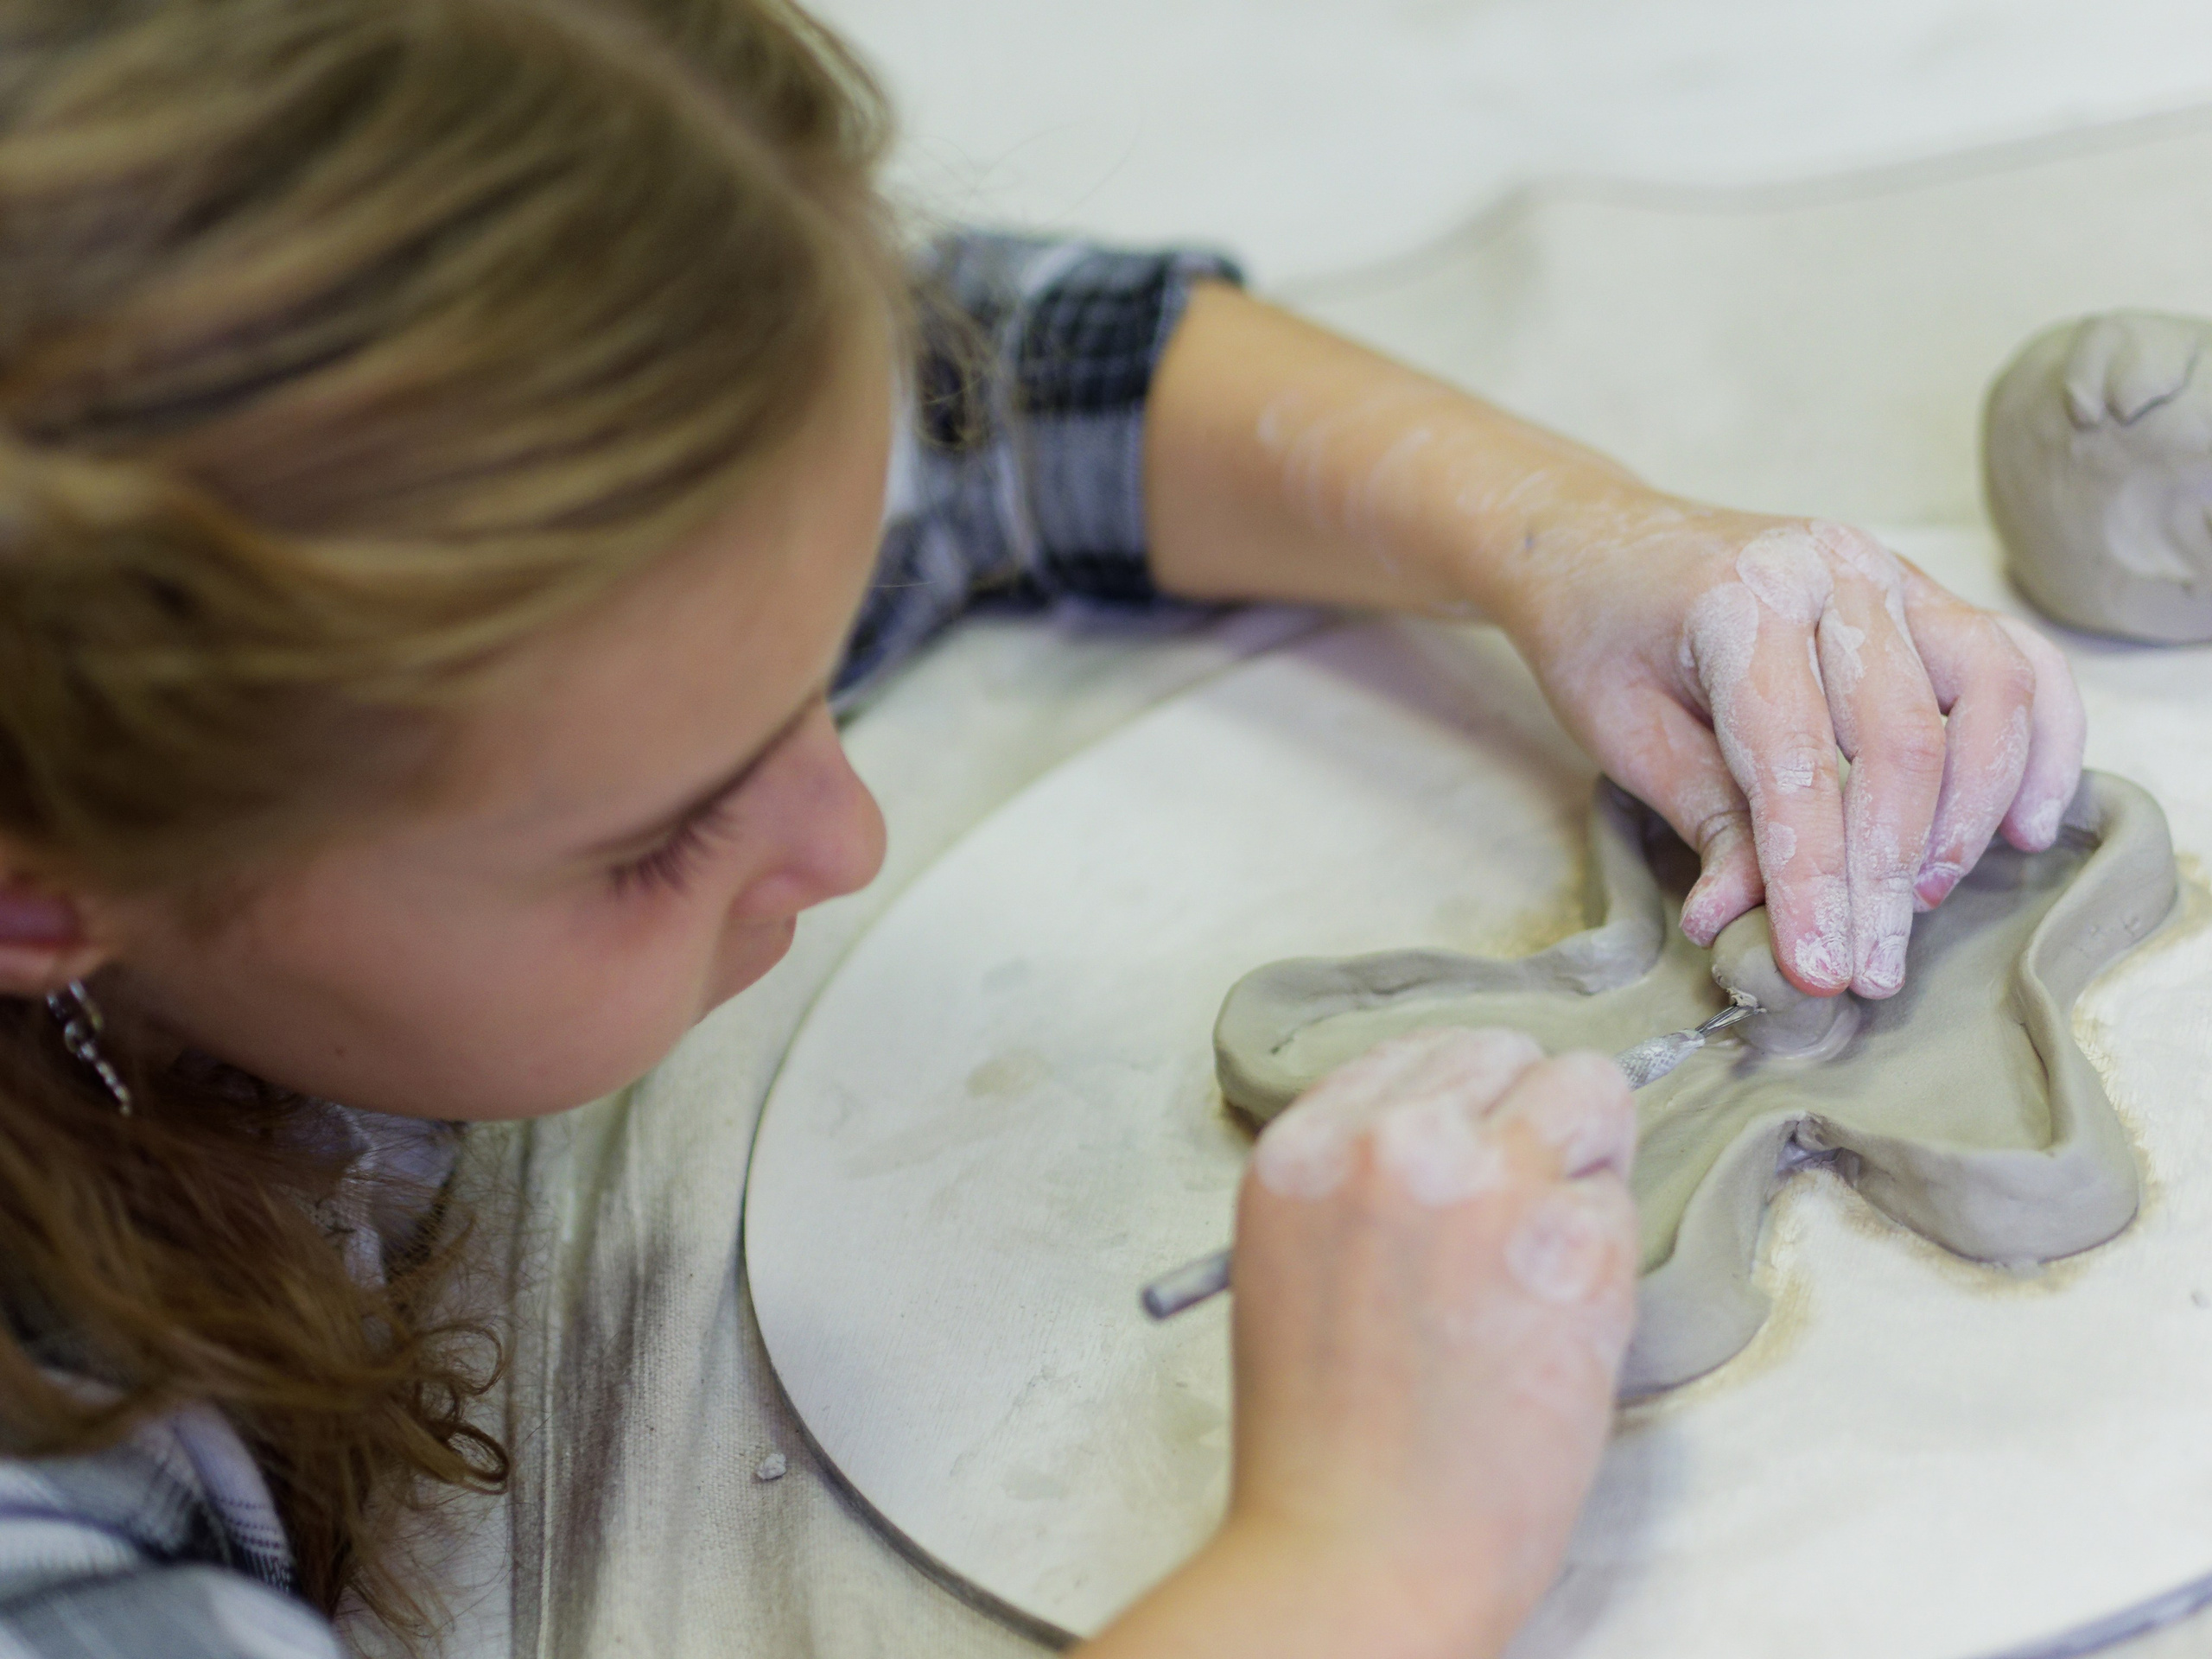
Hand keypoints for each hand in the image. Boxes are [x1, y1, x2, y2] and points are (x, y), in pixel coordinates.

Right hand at [1082, 1028, 1634, 1658]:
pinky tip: (1554, 1325)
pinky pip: (1623, 1201)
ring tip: (1540, 1262)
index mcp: (1307, 1145)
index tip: (1481, 1147)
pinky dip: (1606, 1258)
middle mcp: (1395, 1144)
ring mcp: (1490, 1186)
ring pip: (1591, 1096)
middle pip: (1514, 1055)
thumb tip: (1460, 1121)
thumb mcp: (1294, 1253)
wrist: (1362, 1553)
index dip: (1467, 1102)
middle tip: (1519, 1210)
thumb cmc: (1324, 1434)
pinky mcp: (1577, 1246)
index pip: (1421, 1048)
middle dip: (1531, 1121)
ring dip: (1583, 1166)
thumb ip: (1360, 1171)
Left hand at [1499, 504, 2083, 996]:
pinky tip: (2021, 828)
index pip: (1799, 761)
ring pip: (1987, 695)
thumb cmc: (1603, 638)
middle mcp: (1833, 572)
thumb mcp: (1623, 733)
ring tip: (1923, 899)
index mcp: (1741, 601)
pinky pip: (2022, 665)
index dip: (1814, 878)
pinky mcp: (1930, 594)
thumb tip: (1738, 920)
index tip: (1821, 968)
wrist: (1602, 541)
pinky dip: (2040, 747)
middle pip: (1901, 741)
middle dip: (1889, 875)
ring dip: (1970, 815)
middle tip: (1872, 968)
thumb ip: (1702, 817)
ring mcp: (1894, 573)